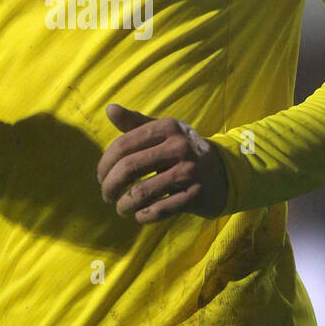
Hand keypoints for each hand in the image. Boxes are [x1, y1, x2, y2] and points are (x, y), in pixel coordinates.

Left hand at [96, 103, 228, 223]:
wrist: (224, 171)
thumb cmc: (183, 151)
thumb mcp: (163, 132)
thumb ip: (135, 123)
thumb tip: (109, 109)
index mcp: (167, 128)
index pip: (124, 145)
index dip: (105, 163)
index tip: (100, 176)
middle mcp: (179, 147)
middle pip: (129, 168)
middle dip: (110, 186)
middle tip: (106, 195)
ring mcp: (189, 172)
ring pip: (142, 192)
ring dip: (124, 205)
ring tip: (120, 208)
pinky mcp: (195, 196)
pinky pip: (160, 210)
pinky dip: (143, 216)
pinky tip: (139, 215)